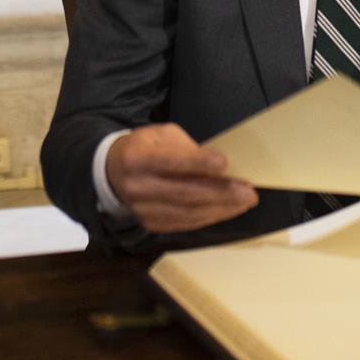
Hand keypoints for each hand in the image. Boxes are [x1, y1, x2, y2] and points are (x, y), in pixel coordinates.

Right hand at [107, 123, 257, 233]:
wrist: (112, 173)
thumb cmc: (143, 148)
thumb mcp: (161, 135)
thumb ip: (187, 149)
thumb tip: (218, 166)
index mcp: (136, 158)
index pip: (170, 162)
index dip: (198, 164)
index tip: (224, 164)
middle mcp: (137, 187)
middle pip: (184, 193)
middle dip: (220, 193)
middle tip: (248, 191)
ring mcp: (142, 210)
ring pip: (187, 213)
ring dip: (220, 209)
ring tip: (244, 202)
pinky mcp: (150, 224)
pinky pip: (185, 224)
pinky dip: (209, 217)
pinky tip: (226, 210)